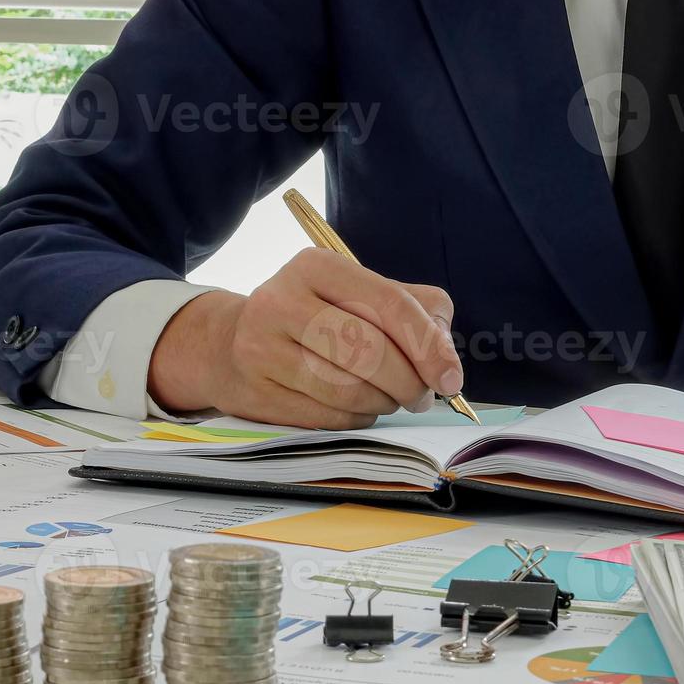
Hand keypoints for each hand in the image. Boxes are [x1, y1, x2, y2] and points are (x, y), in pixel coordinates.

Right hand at [150, 248, 463, 428]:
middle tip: (422, 396)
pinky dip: (357, 417)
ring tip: (390, 398)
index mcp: (317, 266)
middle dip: (409, 382)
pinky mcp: (255, 389)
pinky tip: (357, 406)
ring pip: (349, 389)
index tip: (451, 378)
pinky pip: (328, 415)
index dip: (429, 348)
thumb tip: (446, 360)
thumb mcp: (364, 296)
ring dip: (384, 403)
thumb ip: (418, 313)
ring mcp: (261, 346)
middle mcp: (283, 299)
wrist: (232, 344)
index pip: (390, 305)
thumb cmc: (320, 319)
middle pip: (369, 351)